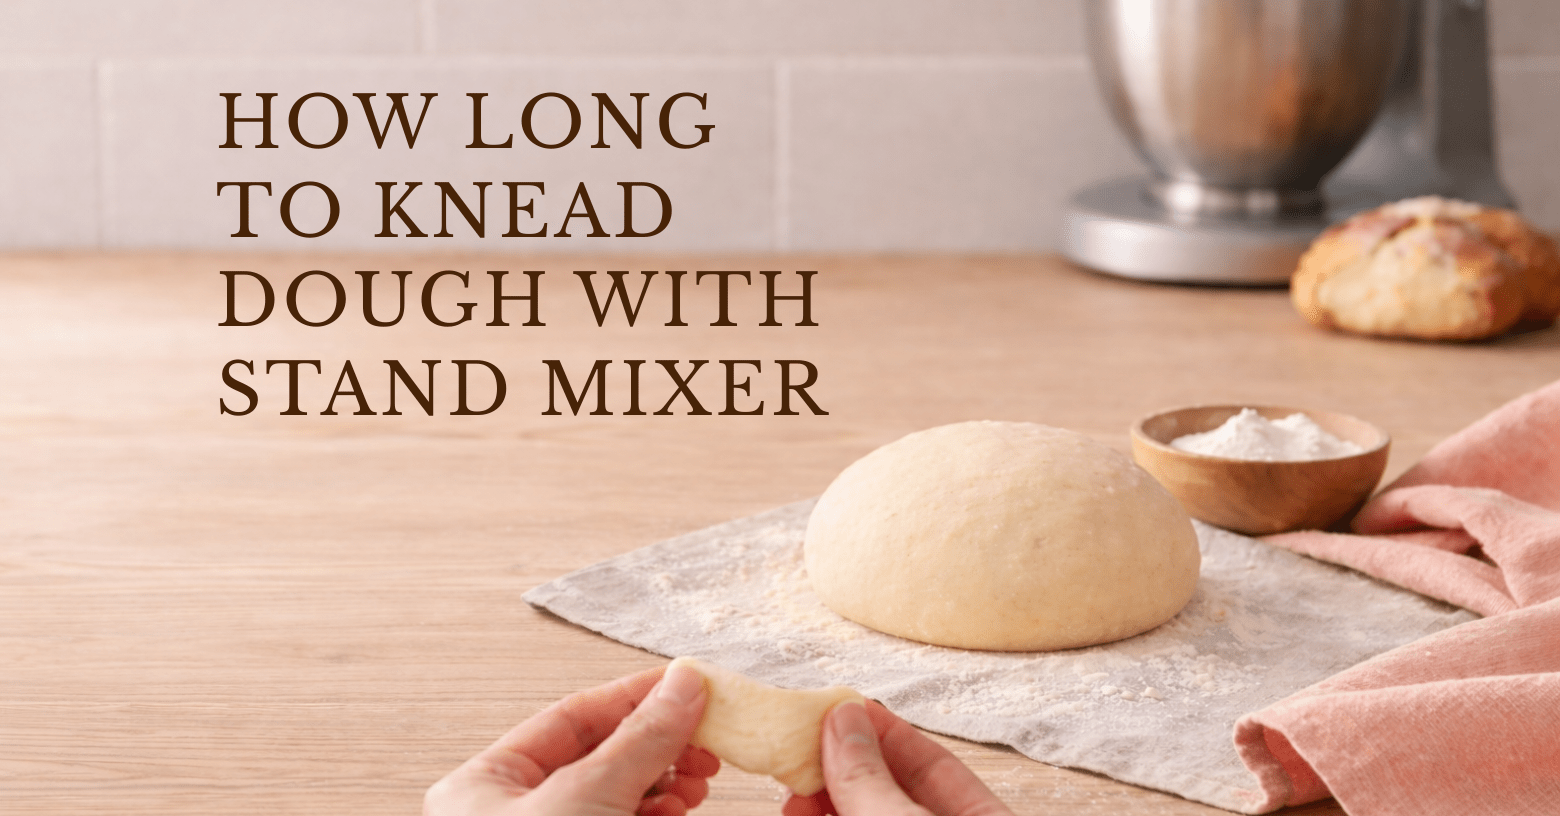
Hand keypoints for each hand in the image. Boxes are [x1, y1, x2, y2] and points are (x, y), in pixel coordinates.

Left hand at [425, 663, 718, 815]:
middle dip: (659, 745)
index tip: (689, 685)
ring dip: (666, 782)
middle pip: (599, 755)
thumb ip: (638, 740)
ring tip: (699, 778)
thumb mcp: (586, 799)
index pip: (571, 717)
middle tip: (706, 737)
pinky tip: (680, 808)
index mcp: (484, 785)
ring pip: (616, 794)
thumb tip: (684, 683)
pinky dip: (658, 813)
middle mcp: (511, 813)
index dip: (635, 696)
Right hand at [782, 700, 1014, 815]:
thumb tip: (844, 720)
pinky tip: (797, 813)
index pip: (935, 767)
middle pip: (891, 794)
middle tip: (800, 750)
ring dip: (821, 801)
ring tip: (790, 792)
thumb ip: (873, 782)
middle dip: (841, 771)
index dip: (884, 735)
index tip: (836, 710)